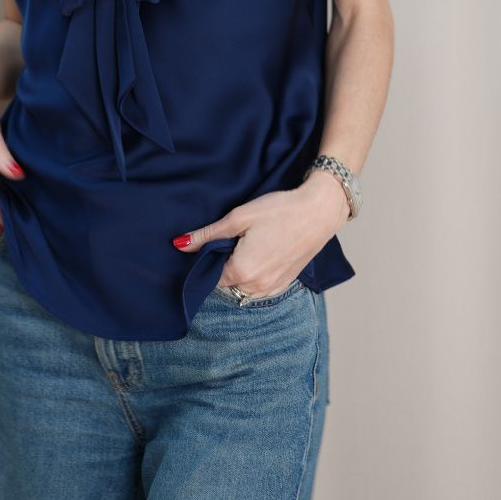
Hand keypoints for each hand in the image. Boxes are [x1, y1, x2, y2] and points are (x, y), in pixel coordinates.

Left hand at [172, 171, 349, 297]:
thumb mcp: (238, 218)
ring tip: (249, 246)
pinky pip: (260, 289)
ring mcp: (273, 288)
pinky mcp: (285, 283)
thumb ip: (207, 235)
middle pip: (226, 284)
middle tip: (233, 241)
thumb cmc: (280, 210)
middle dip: (223, 267)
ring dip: (240, 273)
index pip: (209, 278)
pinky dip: (255, 276)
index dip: (208, 261)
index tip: (214, 243)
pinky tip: (262, 253)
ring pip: (243, 288)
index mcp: (242, 271)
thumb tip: (180, 246)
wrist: (320, 211)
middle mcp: (256, 287)